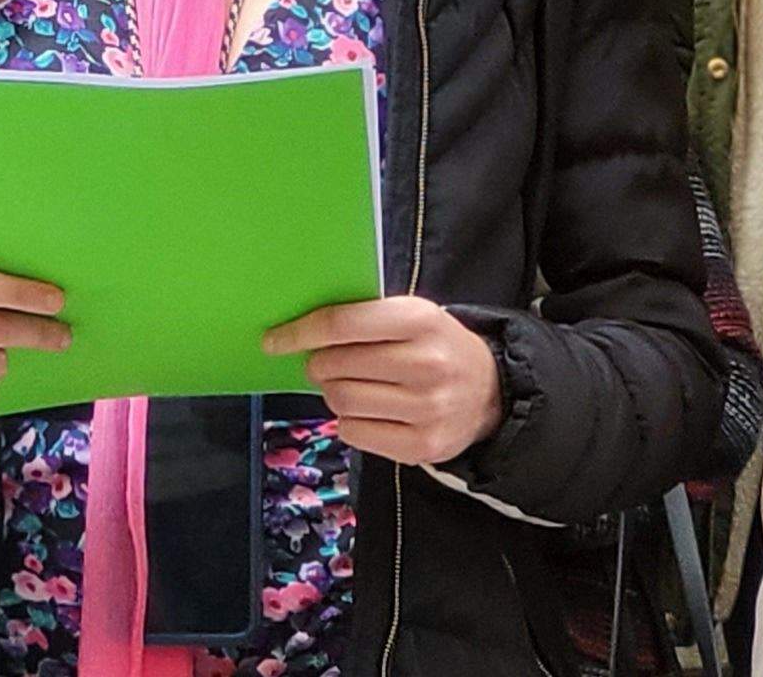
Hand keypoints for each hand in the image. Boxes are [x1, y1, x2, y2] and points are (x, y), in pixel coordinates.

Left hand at [268, 296, 502, 466]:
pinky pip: (354, 433)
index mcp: (420, 320)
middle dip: (319, 364)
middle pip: (335, 366)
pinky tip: (370, 410)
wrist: (490, 392)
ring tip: (350, 386)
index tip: (273, 340)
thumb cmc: (436, 346)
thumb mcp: (413, 315)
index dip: (299, 332)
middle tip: (327, 364)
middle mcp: (426, 365)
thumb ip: (365, 317)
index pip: (341, 325)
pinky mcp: (422, 447)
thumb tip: (299, 332)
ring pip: (341, 401)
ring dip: (333, 393)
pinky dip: (350, 421)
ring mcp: (426, 409)